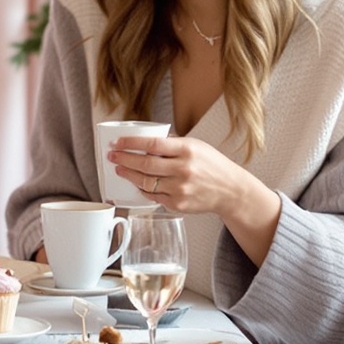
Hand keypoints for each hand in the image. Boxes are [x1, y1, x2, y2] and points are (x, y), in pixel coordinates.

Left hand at [110, 134, 244, 213]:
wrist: (230, 191)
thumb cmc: (212, 165)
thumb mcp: (196, 146)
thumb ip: (172, 143)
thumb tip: (146, 139)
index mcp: (187, 150)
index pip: (152, 144)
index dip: (131, 143)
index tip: (118, 142)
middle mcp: (183, 169)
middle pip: (145, 164)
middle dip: (124, 159)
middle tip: (113, 156)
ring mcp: (180, 189)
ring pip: (145, 182)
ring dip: (128, 175)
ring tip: (120, 169)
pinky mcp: (178, 204)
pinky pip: (153, 196)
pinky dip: (142, 189)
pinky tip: (137, 182)